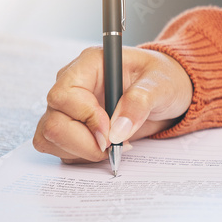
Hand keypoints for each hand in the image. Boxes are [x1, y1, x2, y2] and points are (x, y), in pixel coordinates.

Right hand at [34, 46, 192, 162]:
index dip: (85, 119)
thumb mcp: (161, 84)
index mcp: (89, 65)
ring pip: (52, 139)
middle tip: (114, 145)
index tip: (111, 133)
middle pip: (53, 123)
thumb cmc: (165, 79)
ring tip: (116, 145)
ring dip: (83, 151)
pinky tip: (109, 148)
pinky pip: (62, 150)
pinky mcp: (74, 128)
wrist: (169, 92)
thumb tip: (117, 131)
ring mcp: (69, 108)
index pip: (64, 96)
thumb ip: (139, 102)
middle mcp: (72, 86)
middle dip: (83, 142)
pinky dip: (84, 156)